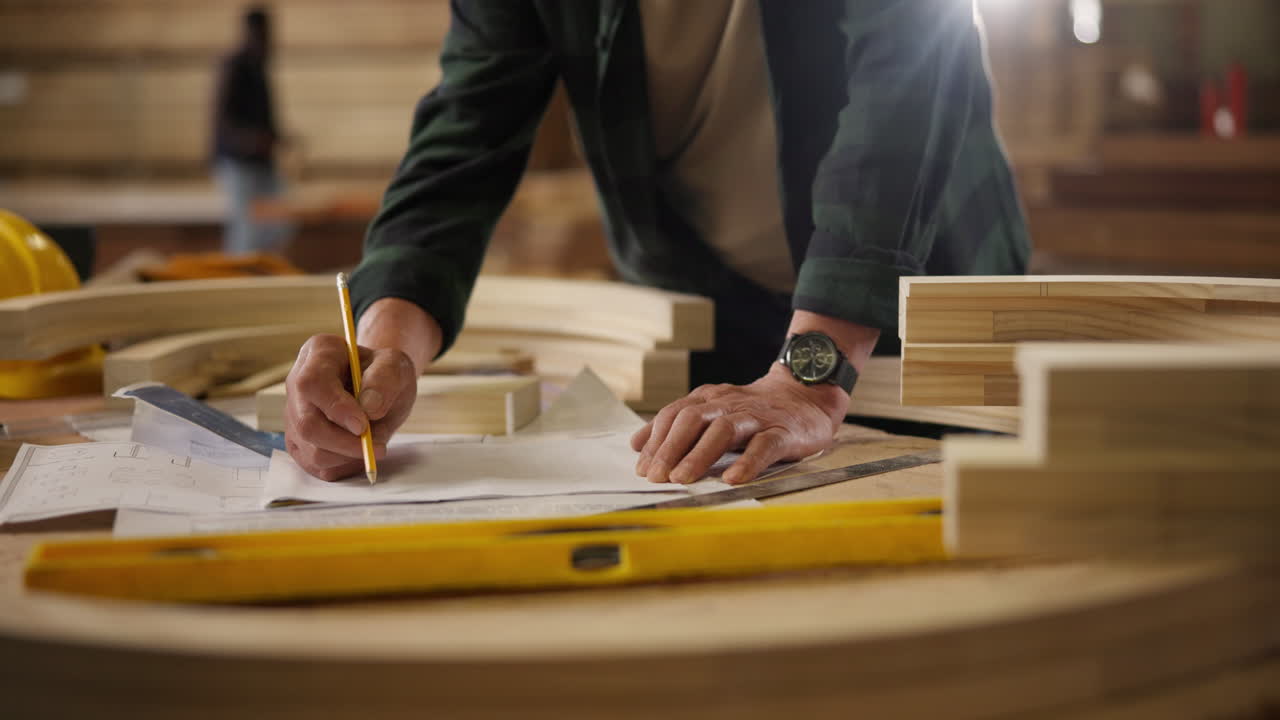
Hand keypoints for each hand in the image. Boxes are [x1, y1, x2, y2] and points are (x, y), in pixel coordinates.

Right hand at [284, 334, 417, 480]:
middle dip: (344, 442)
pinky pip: (316, 466)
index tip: (363, 425)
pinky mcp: (300, 442)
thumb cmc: (384, 372)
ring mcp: (294, 415)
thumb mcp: (395, 364)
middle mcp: (297, 384)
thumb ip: (385, 378)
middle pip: (307, 424)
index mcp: (318, 354)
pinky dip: (344, 466)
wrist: (378, 387)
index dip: (336, 408)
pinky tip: (360, 451)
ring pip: (311, 450)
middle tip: (377, 446)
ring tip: (373, 442)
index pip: (312, 384)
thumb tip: (370, 408)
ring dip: (348, 456)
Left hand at [630, 364, 850, 485]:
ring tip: (682, 479)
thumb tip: (637, 444)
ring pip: (724, 430)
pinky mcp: (783, 432)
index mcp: (709, 399)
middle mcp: (729, 404)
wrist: (806, 394)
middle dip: (670, 449)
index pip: (674, 415)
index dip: (656, 440)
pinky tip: (733, 479)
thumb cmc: (754, 410)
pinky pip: (764, 445)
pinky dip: (747, 462)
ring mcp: (756, 417)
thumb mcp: (712, 412)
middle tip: (656, 477)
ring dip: (699, 455)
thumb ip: (677, 426)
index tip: (642, 468)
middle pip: (692, 419)